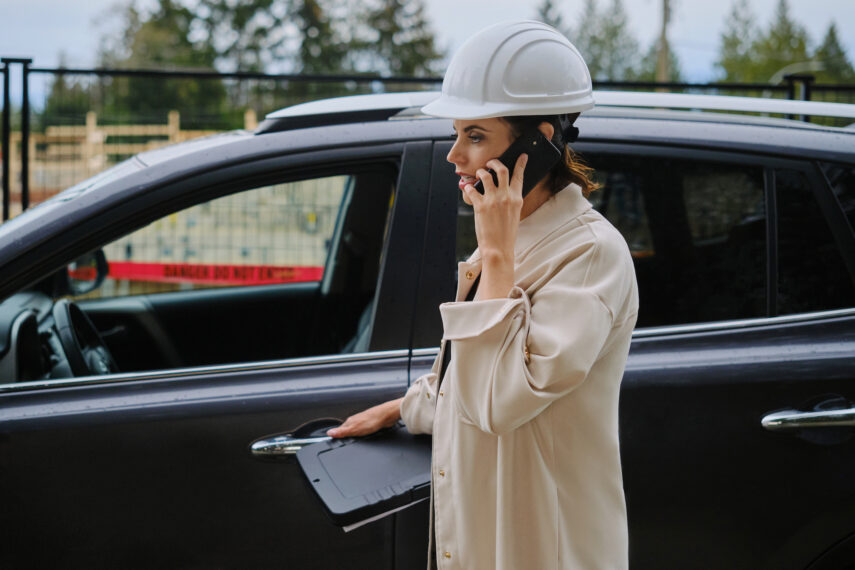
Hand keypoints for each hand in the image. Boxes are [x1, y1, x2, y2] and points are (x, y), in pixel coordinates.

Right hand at [327, 397, 402, 437]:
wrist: (387, 415)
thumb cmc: (372, 420)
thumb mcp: (355, 429)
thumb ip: (342, 432)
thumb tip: (329, 433)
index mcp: (350, 421)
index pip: (339, 429)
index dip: (336, 435)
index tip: (332, 440)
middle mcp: (356, 420)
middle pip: (347, 429)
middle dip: (344, 435)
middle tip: (341, 441)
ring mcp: (364, 421)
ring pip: (356, 429)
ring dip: (354, 434)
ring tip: (351, 439)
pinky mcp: (371, 423)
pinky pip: (364, 429)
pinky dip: (362, 433)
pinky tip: (364, 435)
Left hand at [462, 153, 527, 298]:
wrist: (498, 248)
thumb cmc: (506, 234)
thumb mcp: (514, 215)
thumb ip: (511, 201)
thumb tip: (505, 190)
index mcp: (517, 199)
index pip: (519, 176)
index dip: (520, 163)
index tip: (522, 156)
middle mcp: (506, 196)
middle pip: (502, 169)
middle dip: (495, 162)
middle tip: (490, 163)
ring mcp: (493, 200)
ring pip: (486, 175)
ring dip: (480, 172)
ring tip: (478, 174)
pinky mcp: (480, 206)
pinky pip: (472, 189)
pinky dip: (468, 187)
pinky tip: (467, 188)